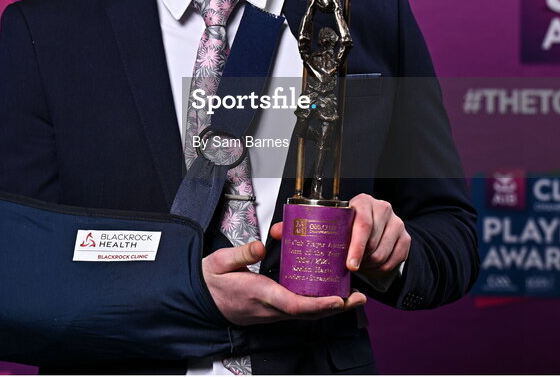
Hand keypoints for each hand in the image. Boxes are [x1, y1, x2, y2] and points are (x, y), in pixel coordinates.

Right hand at [202, 240, 365, 325]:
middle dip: (335, 307)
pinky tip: (328, 294)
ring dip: (330, 307)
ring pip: (306, 313)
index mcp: (259, 294)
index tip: (338, 299)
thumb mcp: (220, 262)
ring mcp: (272, 311)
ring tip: (351, 295)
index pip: (293, 304)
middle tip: (358, 297)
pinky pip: (299, 310)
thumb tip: (261, 247)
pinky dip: (317, 304)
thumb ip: (241, 254)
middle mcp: (269, 307)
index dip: (318, 304)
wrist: (201, 299)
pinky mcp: (273, 309)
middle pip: (308, 313)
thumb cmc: (212, 281)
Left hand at [269, 196, 408, 280]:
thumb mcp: (328, 224)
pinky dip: (382, 269)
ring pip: (383, 253)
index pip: (361, 222)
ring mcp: (397, 223)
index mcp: (362, 202)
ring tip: (359, 266)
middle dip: (361, 258)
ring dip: (370, 265)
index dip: (355, 245)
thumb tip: (278, 232)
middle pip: (373, 240)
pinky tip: (371, 267)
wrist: (375, 231)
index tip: (349, 265)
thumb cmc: (346, 227)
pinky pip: (395, 260)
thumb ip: (303, 227)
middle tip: (350, 268)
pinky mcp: (406, 239)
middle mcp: (382, 208)